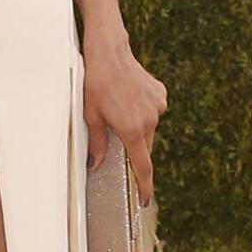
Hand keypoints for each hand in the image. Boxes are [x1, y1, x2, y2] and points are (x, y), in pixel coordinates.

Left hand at [83, 35, 167, 207]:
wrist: (109, 52)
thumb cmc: (96, 83)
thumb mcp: (91, 115)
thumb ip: (97, 143)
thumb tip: (97, 164)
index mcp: (132, 130)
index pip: (142, 166)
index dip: (145, 186)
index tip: (145, 199)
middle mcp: (149, 120)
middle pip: (144, 146)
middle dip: (133, 148)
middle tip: (117, 134)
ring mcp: (157, 107)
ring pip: (148, 129)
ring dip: (137, 127)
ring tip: (120, 107)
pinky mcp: (160, 95)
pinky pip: (152, 112)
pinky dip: (142, 111)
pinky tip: (129, 97)